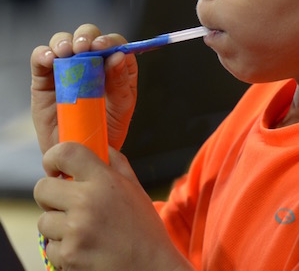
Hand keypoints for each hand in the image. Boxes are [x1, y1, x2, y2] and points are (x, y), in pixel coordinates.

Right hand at [31, 24, 137, 153]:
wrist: (82, 152)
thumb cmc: (106, 128)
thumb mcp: (122, 107)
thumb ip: (121, 83)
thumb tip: (118, 57)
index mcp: (114, 66)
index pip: (113, 43)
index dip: (109, 41)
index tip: (105, 48)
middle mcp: (90, 61)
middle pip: (88, 36)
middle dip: (86, 37)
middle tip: (85, 47)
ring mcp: (66, 69)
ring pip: (63, 42)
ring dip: (65, 42)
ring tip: (67, 52)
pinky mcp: (44, 79)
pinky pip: (40, 59)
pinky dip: (42, 54)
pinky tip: (49, 59)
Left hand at [35, 144, 192, 270]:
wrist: (150, 268)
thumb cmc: (144, 229)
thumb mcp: (135, 188)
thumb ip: (115, 163)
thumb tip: (98, 145)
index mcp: (105, 181)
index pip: (66, 152)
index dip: (53, 156)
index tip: (54, 165)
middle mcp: (87, 202)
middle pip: (42, 188)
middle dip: (50, 195)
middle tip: (66, 202)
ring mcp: (75, 231)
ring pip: (43, 220)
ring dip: (57, 226)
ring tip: (82, 231)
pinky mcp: (68, 256)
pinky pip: (49, 247)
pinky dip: (62, 249)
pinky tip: (84, 248)